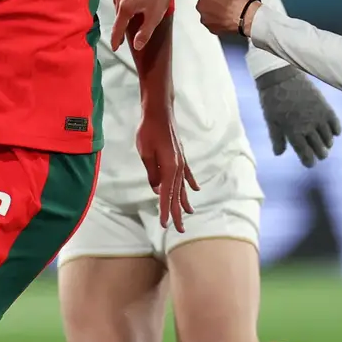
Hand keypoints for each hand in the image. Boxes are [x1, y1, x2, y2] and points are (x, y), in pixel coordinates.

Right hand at [112, 0, 210, 50]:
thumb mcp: (154, 17)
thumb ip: (144, 33)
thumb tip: (137, 46)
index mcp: (125, 7)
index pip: (117, 28)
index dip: (116, 40)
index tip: (115, 47)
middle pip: (118, 16)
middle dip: (121, 26)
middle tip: (123, 36)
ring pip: (119, 3)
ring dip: (123, 11)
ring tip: (130, 17)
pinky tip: (133, 0)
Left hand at [136, 112, 197, 232]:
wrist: (159, 112)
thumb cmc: (149, 131)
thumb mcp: (145, 154)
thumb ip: (152, 173)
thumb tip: (157, 190)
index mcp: (169, 168)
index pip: (166, 195)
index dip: (165, 210)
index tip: (165, 224)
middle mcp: (178, 167)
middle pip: (177, 194)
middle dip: (177, 212)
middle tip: (179, 229)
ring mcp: (181, 161)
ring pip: (183, 186)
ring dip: (185, 201)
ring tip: (188, 214)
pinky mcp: (180, 155)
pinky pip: (187, 174)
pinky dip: (191, 183)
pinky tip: (195, 190)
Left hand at [183, 0, 256, 37]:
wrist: (248, 17)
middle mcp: (202, 6)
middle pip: (200, 2)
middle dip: (208, 0)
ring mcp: (206, 18)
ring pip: (206, 13)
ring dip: (213, 11)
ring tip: (226, 8)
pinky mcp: (212, 28)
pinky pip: (212, 23)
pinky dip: (217, 21)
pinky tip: (227, 17)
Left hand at [254, 66, 341, 167]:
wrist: (281, 77)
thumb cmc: (272, 101)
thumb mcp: (271, 121)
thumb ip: (277, 139)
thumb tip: (279, 154)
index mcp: (293, 132)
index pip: (306, 155)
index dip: (309, 162)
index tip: (310, 163)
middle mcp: (307, 127)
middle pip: (320, 149)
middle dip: (320, 154)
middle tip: (321, 155)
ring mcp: (318, 117)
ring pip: (329, 139)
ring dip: (328, 143)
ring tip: (326, 144)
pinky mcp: (325, 107)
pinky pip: (335, 124)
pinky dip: (335, 130)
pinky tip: (333, 132)